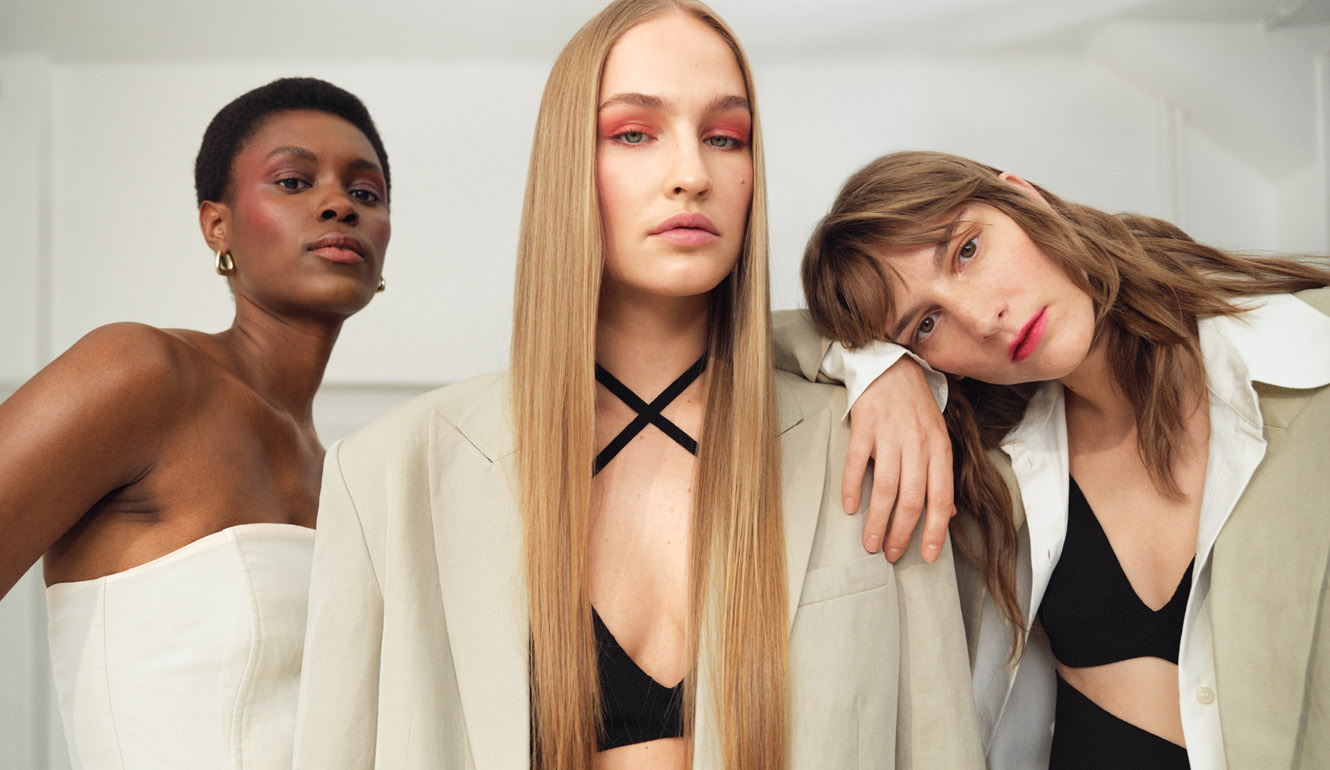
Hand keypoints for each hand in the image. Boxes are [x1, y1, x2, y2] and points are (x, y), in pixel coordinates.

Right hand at [842, 356, 954, 561]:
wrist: (892, 366)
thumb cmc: (915, 406)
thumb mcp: (937, 437)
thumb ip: (940, 474)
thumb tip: (946, 514)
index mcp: (939, 449)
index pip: (940, 498)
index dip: (934, 531)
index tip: (925, 555)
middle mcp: (917, 444)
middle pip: (912, 499)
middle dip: (901, 533)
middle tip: (890, 553)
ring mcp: (890, 435)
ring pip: (885, 489)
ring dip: (876, 521)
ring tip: (870, 542)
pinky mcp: (865, 427)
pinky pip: (856, 464)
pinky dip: (852, 489)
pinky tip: (851, 507)